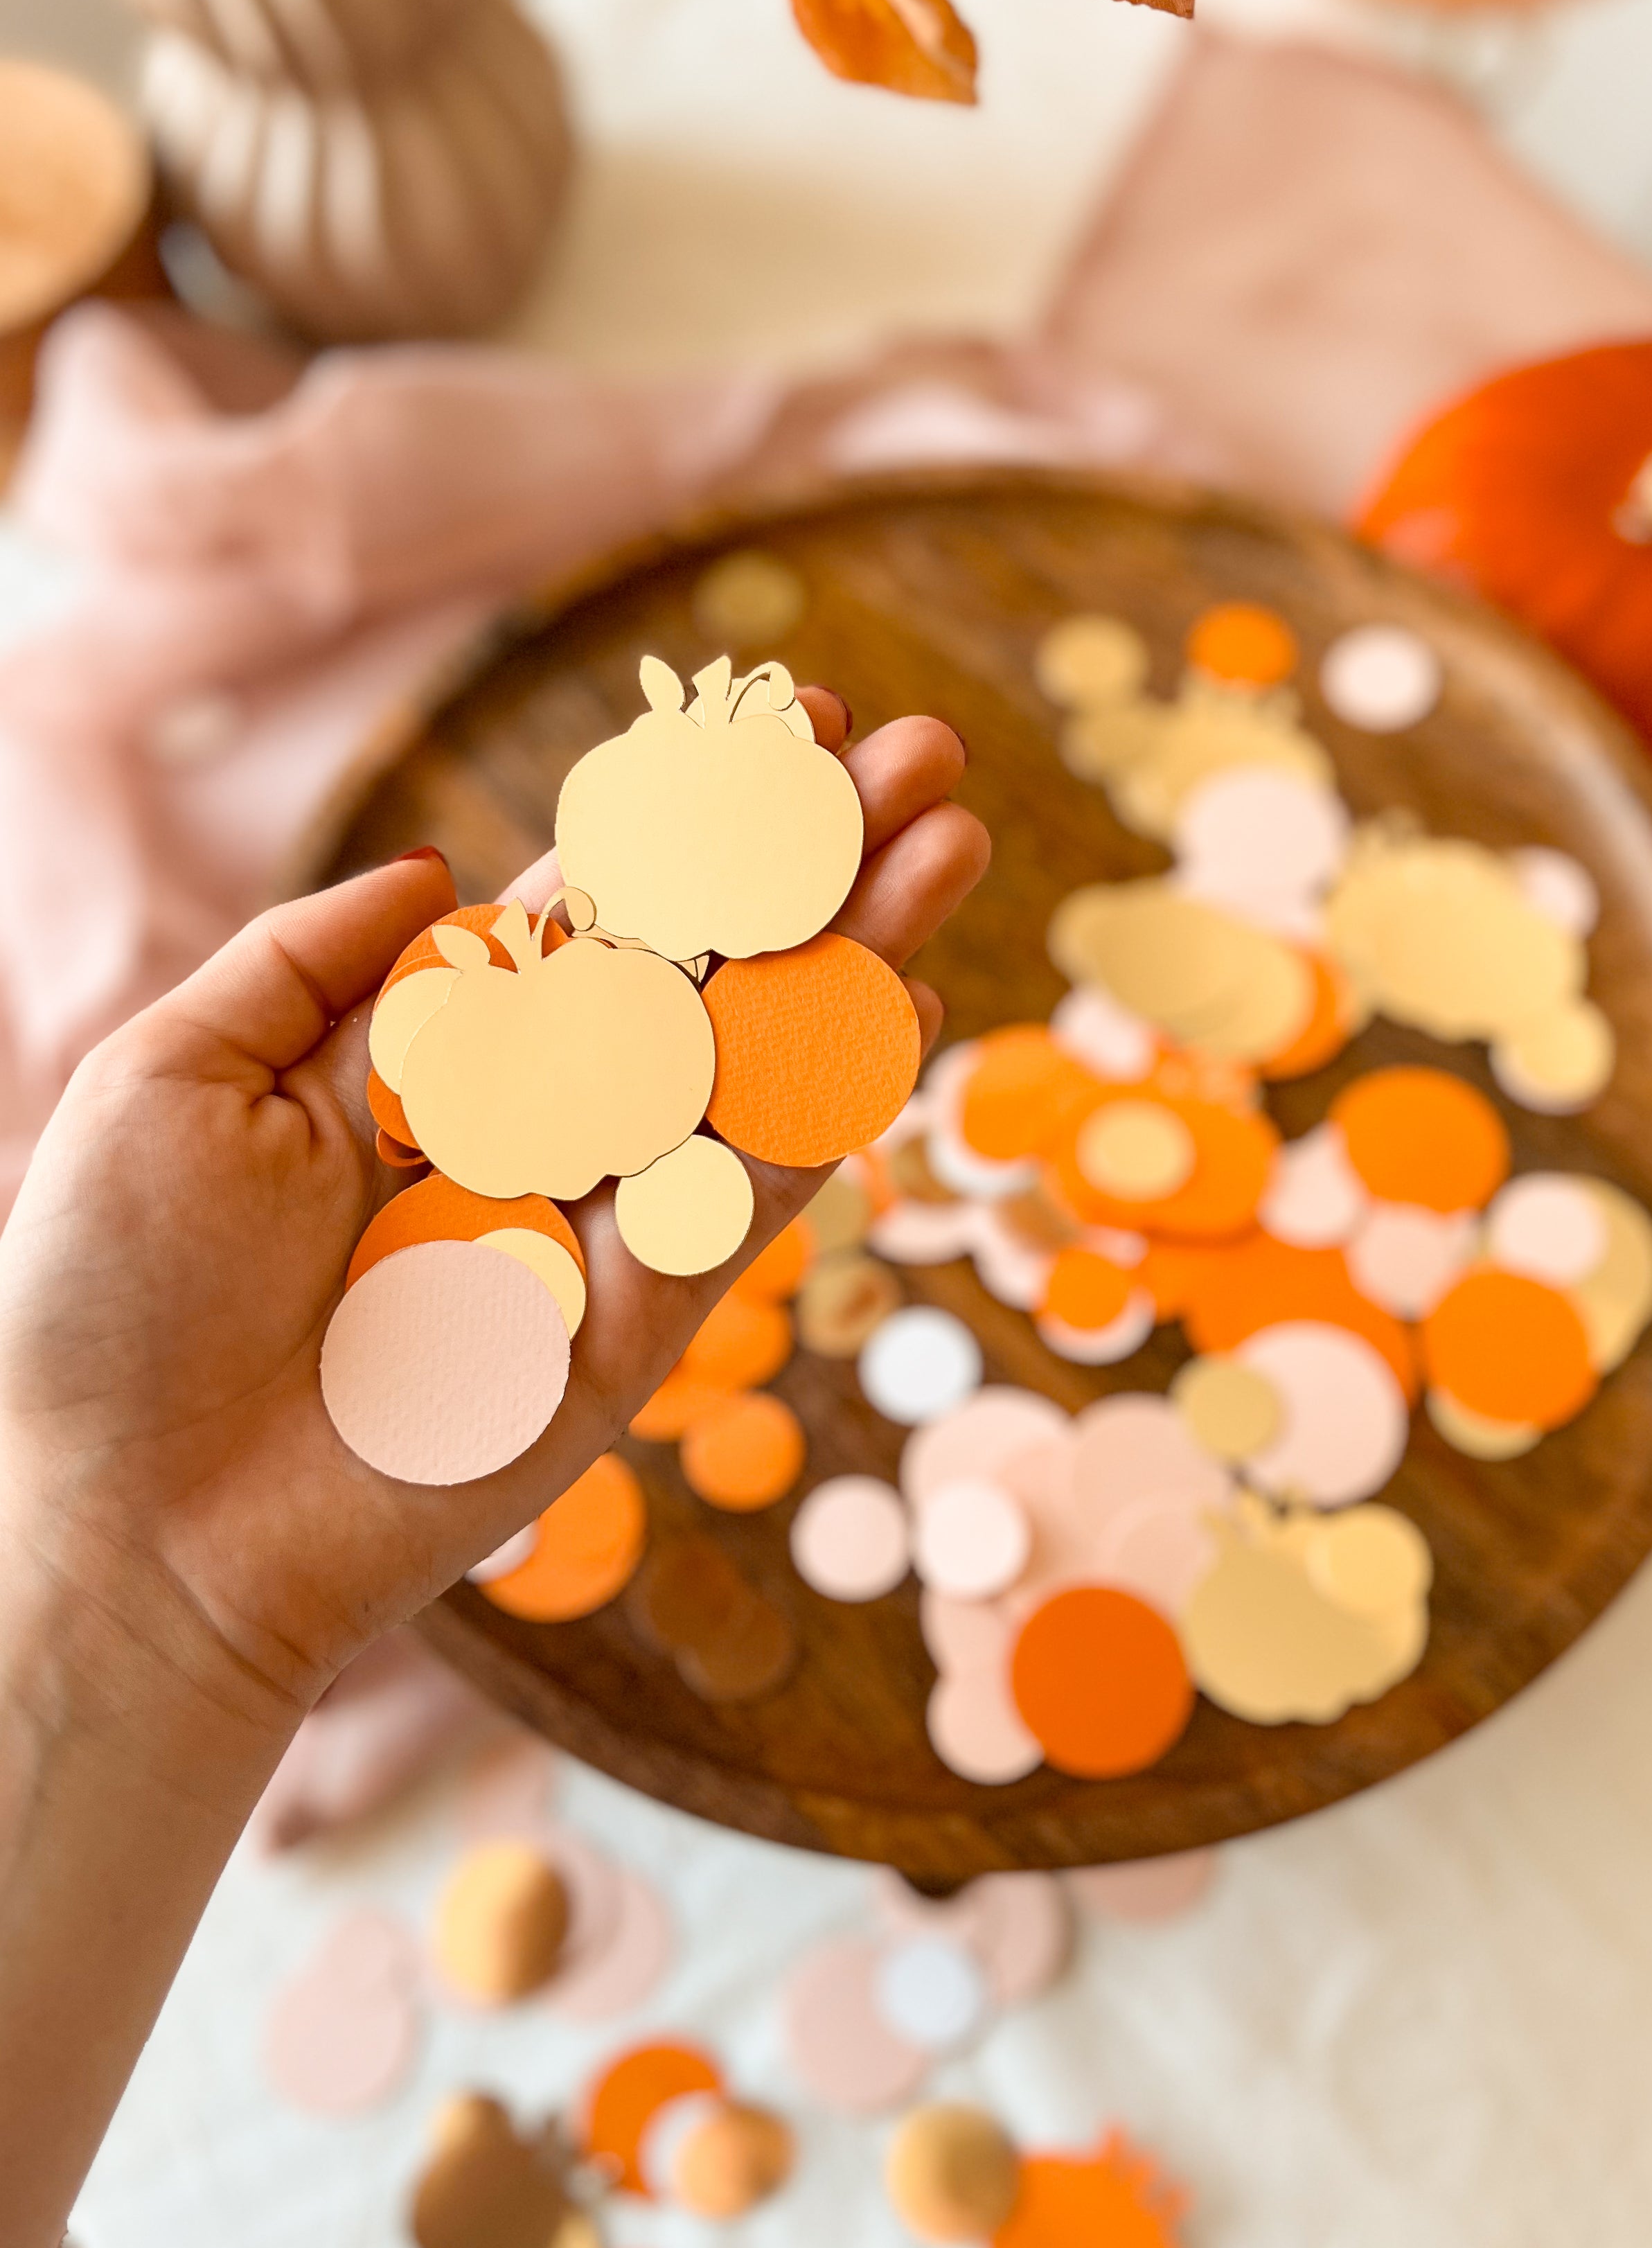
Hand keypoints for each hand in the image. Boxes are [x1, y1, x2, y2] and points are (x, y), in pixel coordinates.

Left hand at [0, 691, 985, 1752]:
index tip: (782, 721)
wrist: (117, 1526)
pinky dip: (826, 1109)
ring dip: (854, 953)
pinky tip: (906, 1007)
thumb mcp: (168, 1077)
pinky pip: (743, 1206)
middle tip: (923, 753)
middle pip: (699, 970)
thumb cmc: (105, 1308)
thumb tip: (437, 864)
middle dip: (809, 861)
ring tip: (951, 836)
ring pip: (746, 1068)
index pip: (588, 915)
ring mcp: (586, 1230)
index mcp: (426, 1065)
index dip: (687, 818)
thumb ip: (303, 960)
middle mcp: (525, 1133)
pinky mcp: (626, 1335)